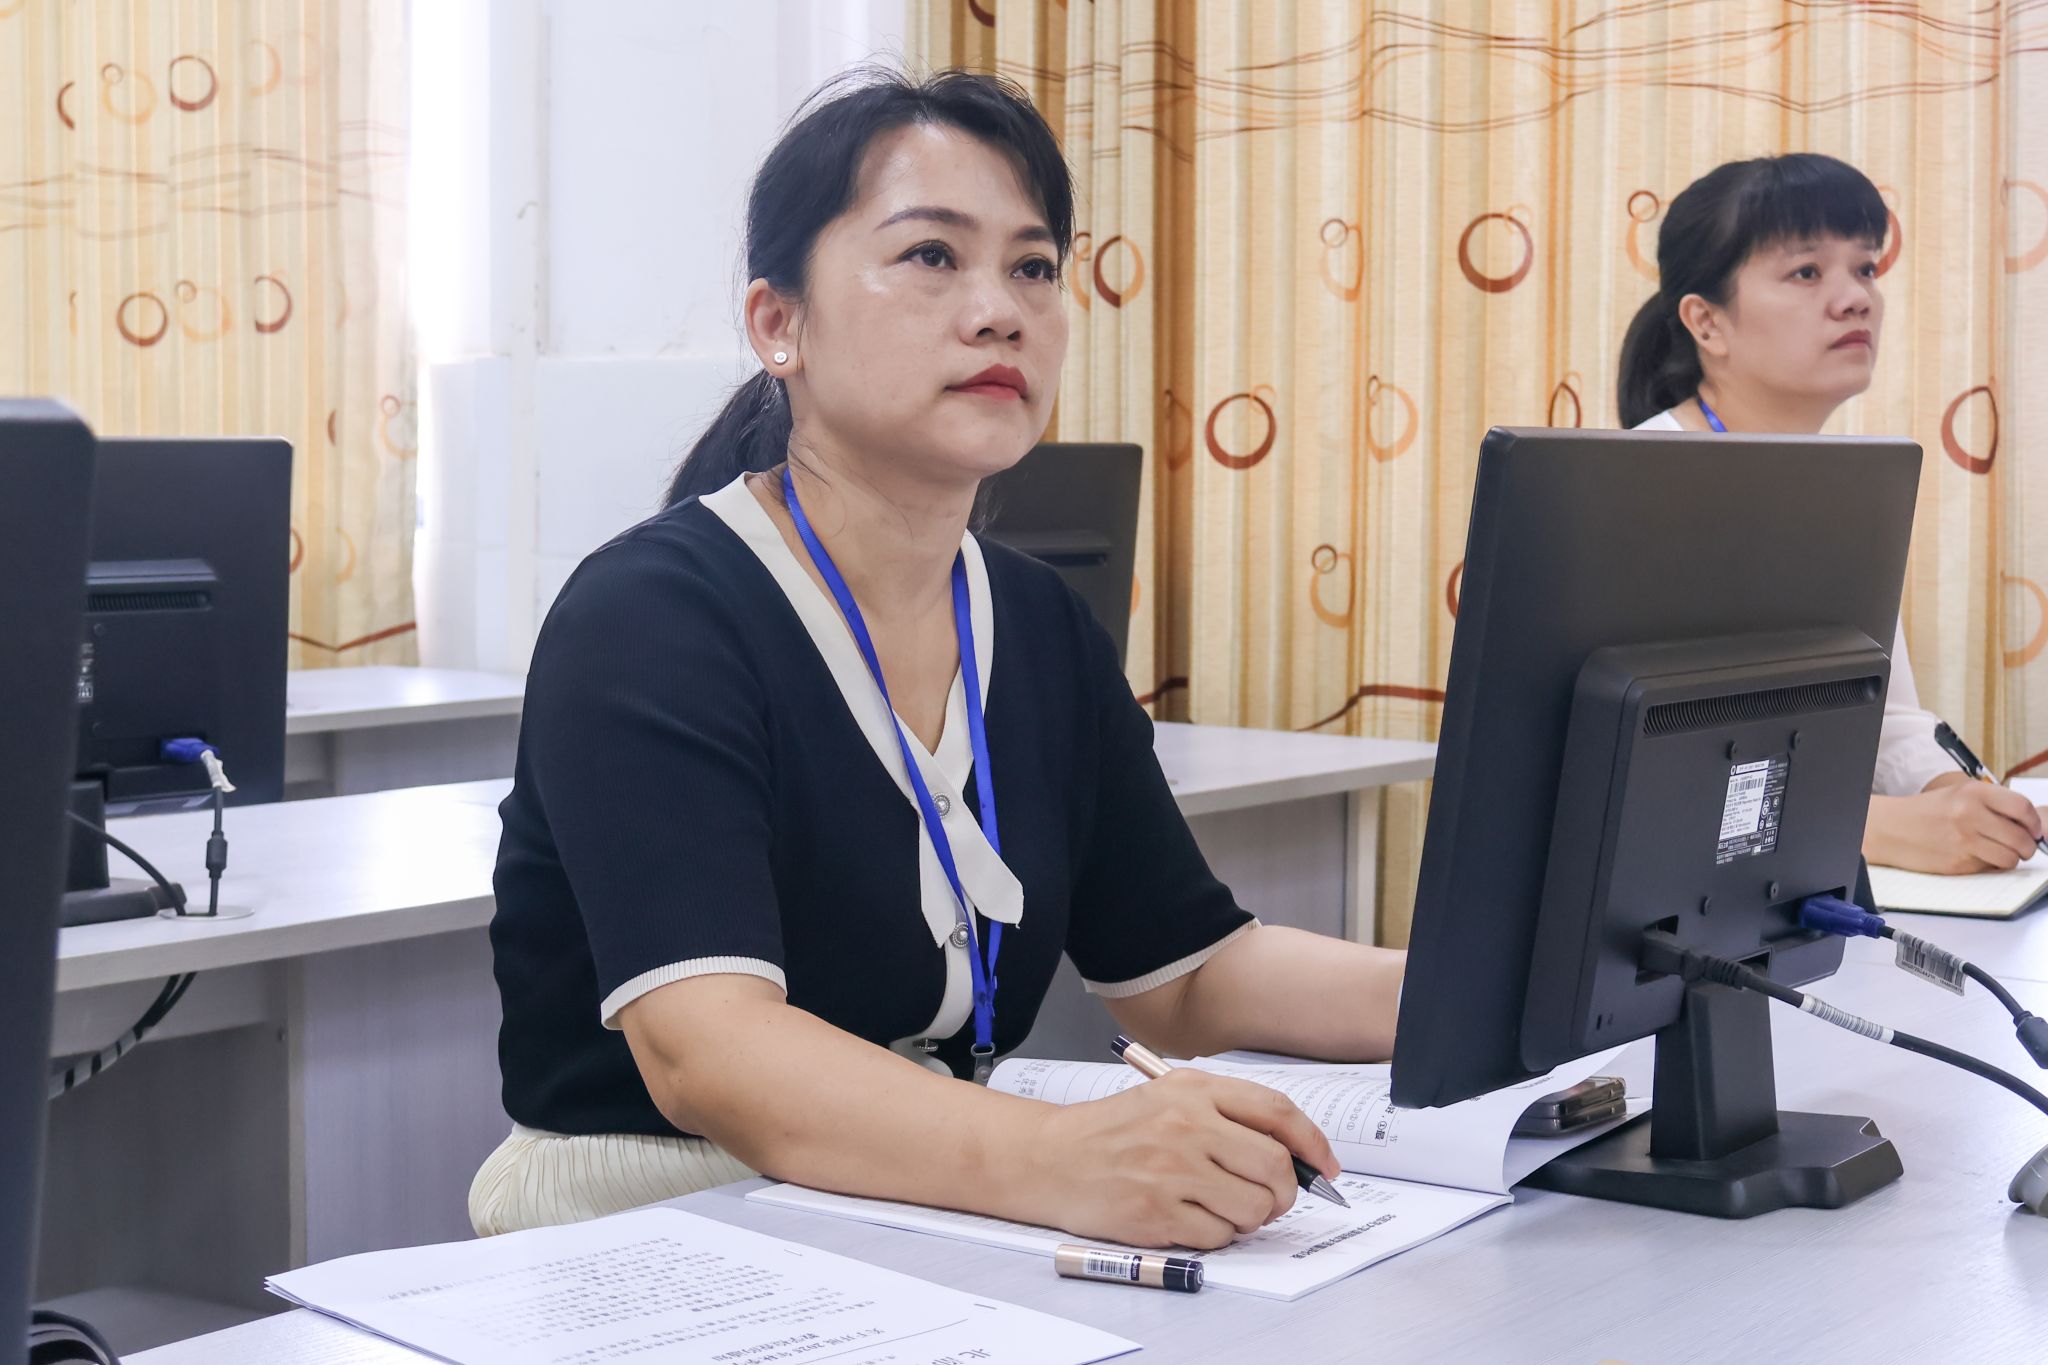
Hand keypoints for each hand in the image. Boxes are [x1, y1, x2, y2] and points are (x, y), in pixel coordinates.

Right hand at [1020, 1069, 1337, 1250]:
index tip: (1325, 1167)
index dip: (1313, 1142)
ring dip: (1251, 1217)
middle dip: (1285, 1190)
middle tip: (1274, 1198)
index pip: (1277, 1111)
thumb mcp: (1168, 1097)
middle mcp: (1186, 1126)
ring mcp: (1171, 1171)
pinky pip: (1218, 1236)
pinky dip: (1218, 1235)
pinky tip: (1193, 1219)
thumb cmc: (1113, 1130)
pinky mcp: (1156, 1213)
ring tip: (1226, 1208)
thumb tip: (1292, 1152)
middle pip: (1274, 1164)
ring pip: (1253, 1206)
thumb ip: (1225, 1114)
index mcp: (1194, 1091)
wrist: (1050, 1157)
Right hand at [1865, 776, 2045, 874]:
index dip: (2034, 823)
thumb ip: (1993, 804)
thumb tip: (2032, 823)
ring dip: (2011, 859)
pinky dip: (1989, 865)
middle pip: (2021, 838)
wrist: (1890, 829)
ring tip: (2000, 853)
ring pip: (2010, 857)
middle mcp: (1970, 814)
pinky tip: (1976, 856)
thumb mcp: (1959, 794)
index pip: (2021, 808)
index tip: (2034, 829)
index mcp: (1973, 792)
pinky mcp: (1958, 863)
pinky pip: (1990, 868)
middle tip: (2022, 846)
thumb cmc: (1926, 812)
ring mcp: (1964, 840)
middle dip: (2027, 846)